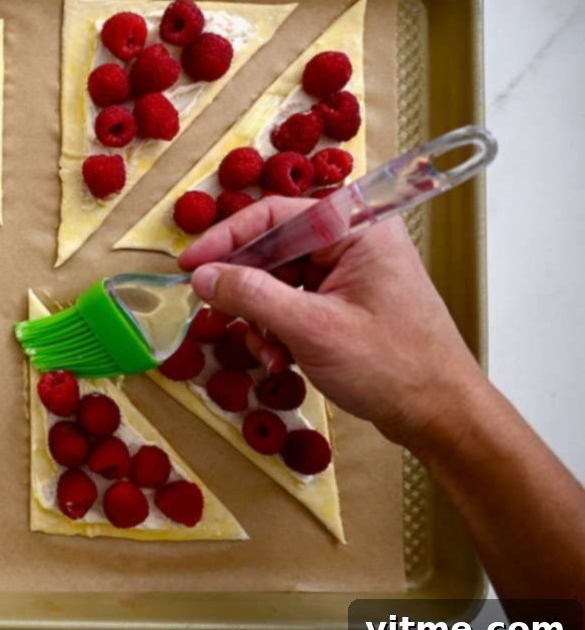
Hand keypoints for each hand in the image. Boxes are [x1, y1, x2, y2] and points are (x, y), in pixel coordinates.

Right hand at [178, 197, 484, 448]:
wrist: (441, 415)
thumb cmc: (391, 366)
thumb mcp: (311, 329)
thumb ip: (251, 295)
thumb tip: (201, 276)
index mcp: (356, 227)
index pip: (274, 214)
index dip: (225, 239)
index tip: (188, 265)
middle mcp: (353, 239)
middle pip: (273, 248)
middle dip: (247, 290)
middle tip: (223, 319)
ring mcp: (350, 271)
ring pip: (278, 279)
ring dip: (261, 317)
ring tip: (267, 353)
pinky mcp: (346, 300)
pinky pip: (294, 301)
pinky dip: (278, 328)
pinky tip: (280, 357)